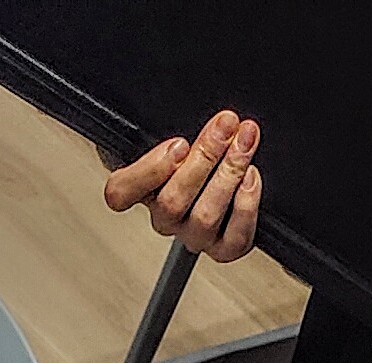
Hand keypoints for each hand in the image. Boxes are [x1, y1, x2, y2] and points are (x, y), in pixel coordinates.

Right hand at [103, 109, 261, 262]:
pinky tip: (251, 177)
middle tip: (226, 125)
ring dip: (228, 174)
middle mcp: (166, 218)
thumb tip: (177, 106)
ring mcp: (195, 235)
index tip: (179, 144)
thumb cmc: (199, 144)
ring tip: (245, 141)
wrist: (235, 164)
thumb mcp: (178, 125)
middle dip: (204, 157)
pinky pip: (232, 240)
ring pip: (203, 218)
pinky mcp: (224, 247)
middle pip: (171, 202)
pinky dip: (245, 207)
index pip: (120, 194)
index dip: (148, 172)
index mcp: (144, 188)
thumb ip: (170, 121)